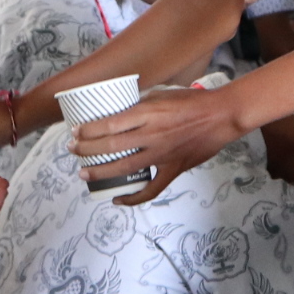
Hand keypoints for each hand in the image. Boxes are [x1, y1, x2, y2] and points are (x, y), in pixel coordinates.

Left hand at [72, 82, 249, 205]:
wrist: (221, 116)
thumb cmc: (192, 101)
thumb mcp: (161, 94)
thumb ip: (139, 104)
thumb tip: (120, 111)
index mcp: (147, 113)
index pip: (109, 124)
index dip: (89, 130)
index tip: (75, 131)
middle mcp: (152, 135)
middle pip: (111, 146)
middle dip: (86, 149)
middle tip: (72, 150)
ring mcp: (162, 154)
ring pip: (125, 168)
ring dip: (101, 172)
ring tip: (84, 173)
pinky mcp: (173, 169)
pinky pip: (151, 188)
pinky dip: (134, 197)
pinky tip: (118, 198)